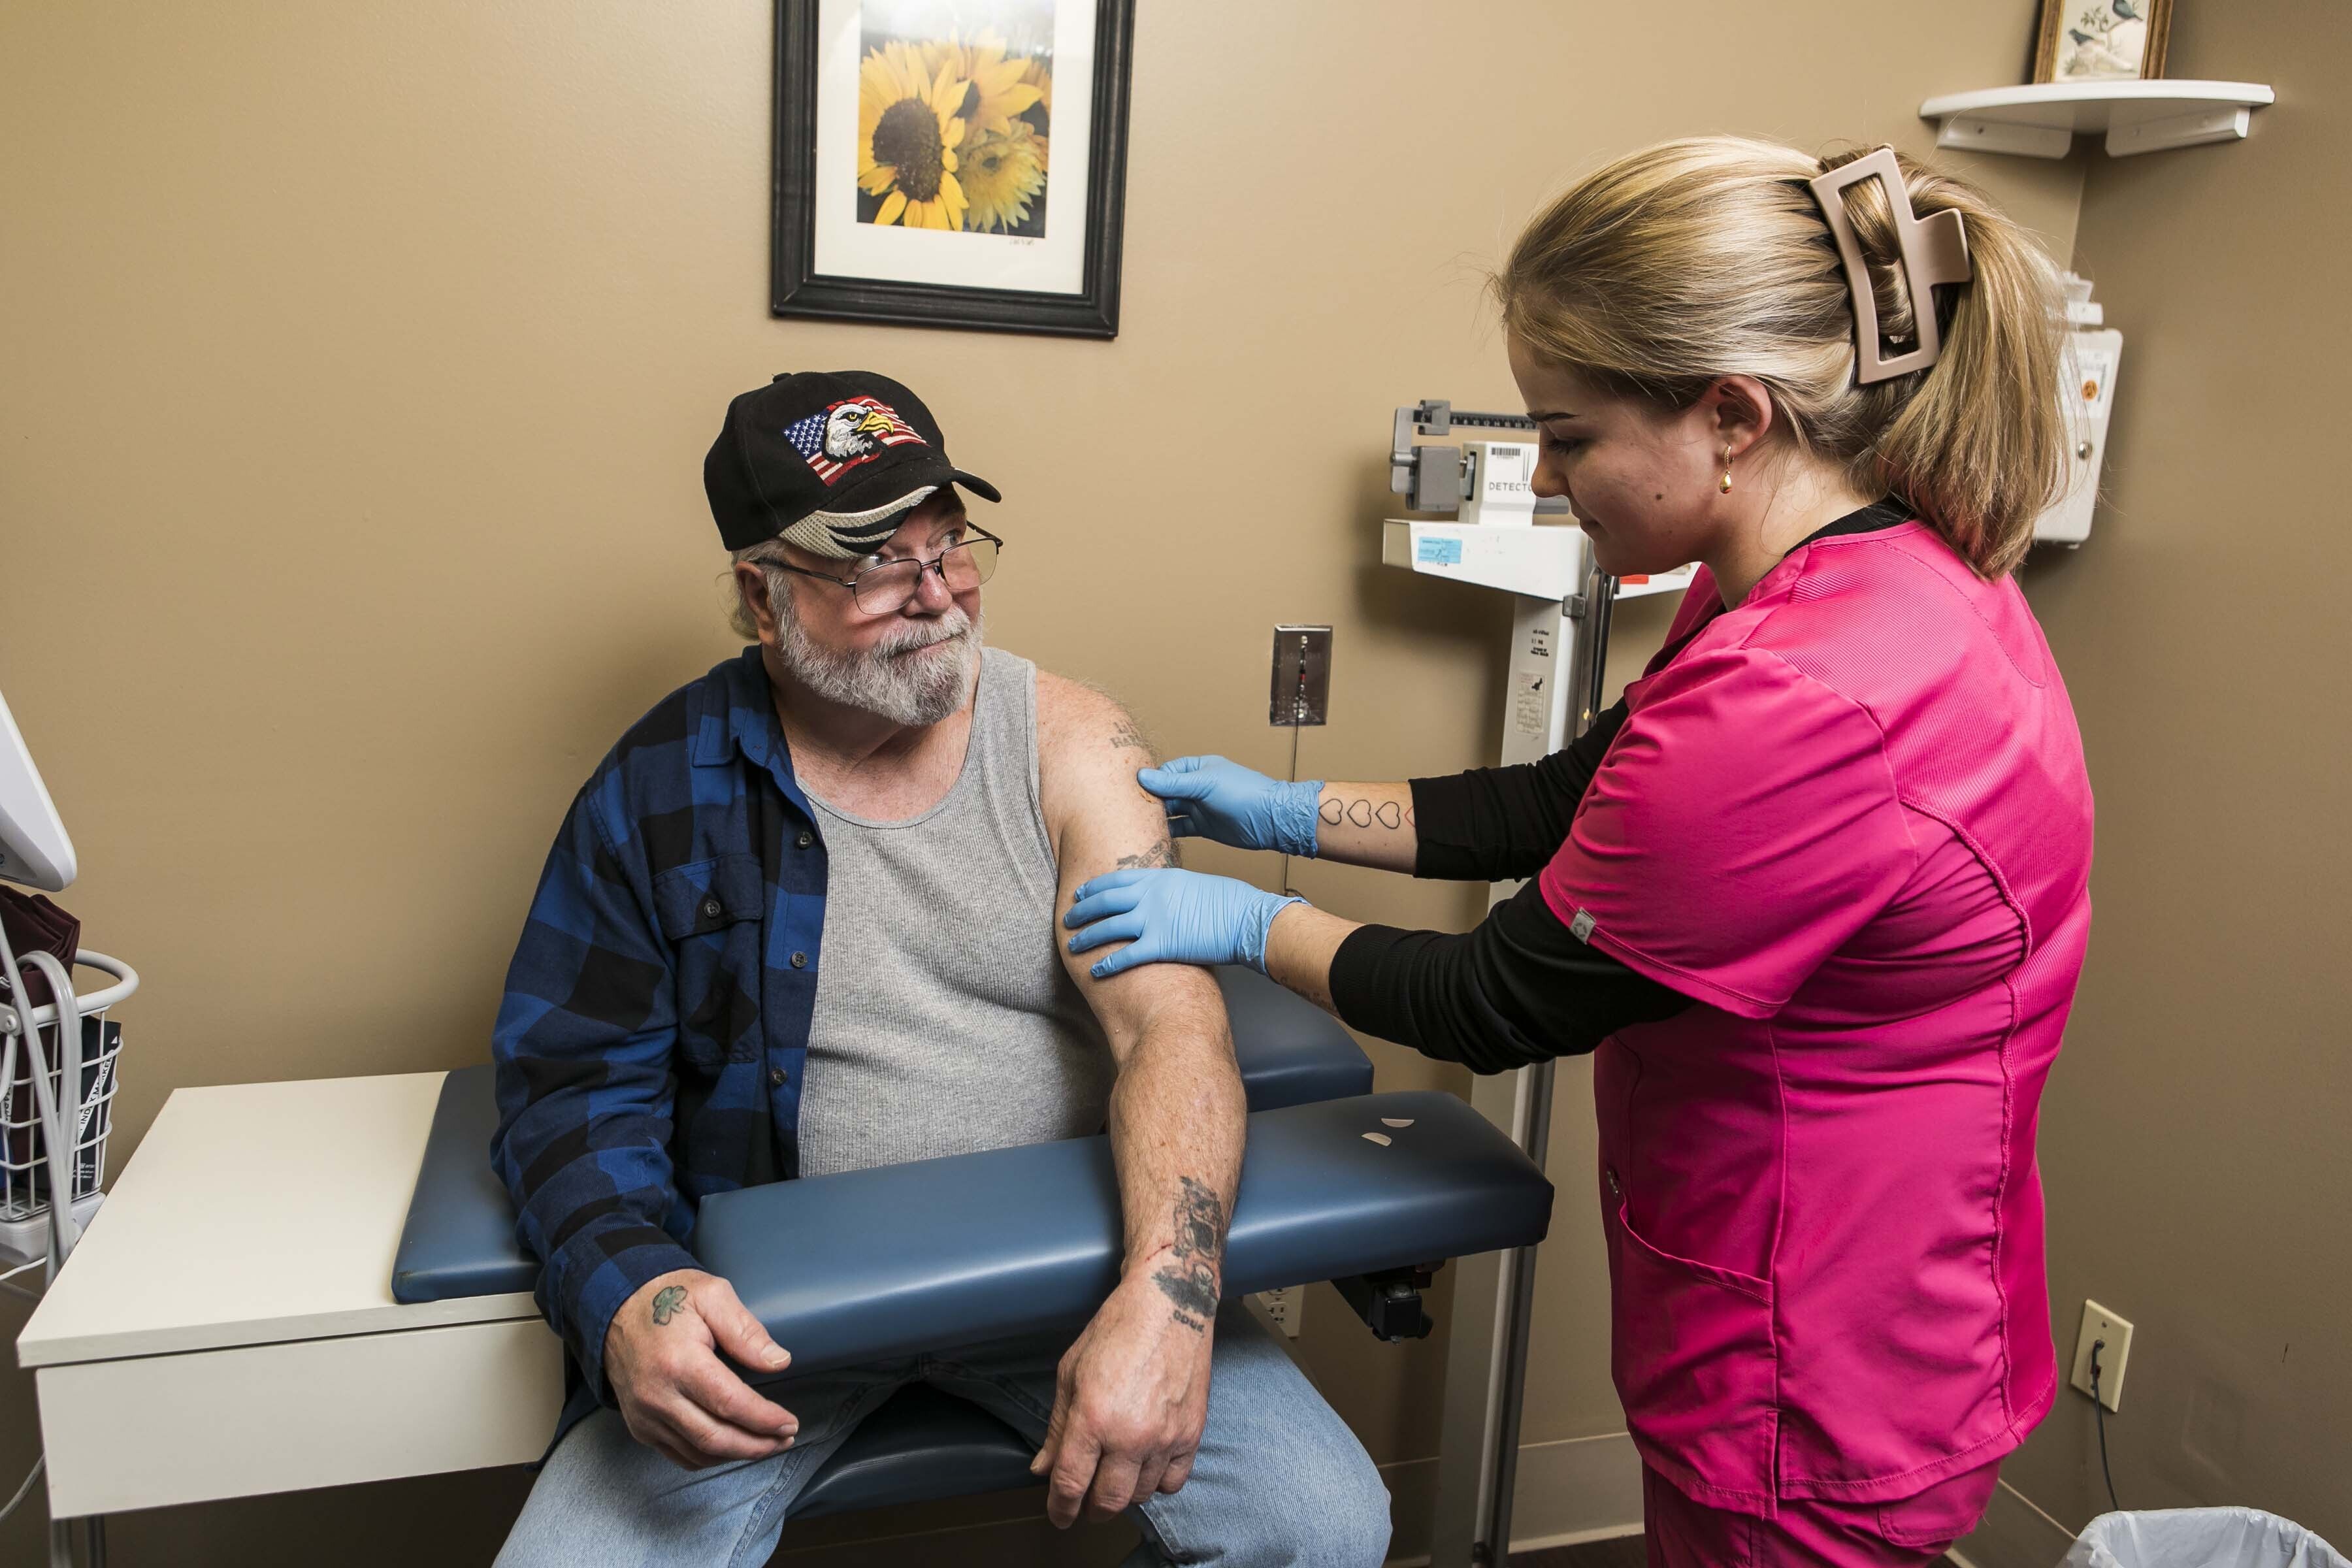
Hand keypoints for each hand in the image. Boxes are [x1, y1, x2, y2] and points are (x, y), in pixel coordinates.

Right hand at [603, 1268, 798, 1469]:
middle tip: (785, 1439)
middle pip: (715, 1438)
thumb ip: (746, 1331)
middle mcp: (658, 1396)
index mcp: (679, 1362)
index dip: (764, 1419)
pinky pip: (679, 1455)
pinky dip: (710, 1457)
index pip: (730, 1404)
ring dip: (737, 1454)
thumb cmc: (667, 1298)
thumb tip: (779, 1362)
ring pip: (698, 1453)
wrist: (616, 1308)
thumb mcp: (712, 1295)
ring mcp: (645, 1416)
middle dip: (757, 1445)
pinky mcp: (639, 1426)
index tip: (790, 1423)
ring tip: (767, 1444)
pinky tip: (732, 1447)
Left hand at [1029, 1269, 1214, 1526]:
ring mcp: (1165, 1437)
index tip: (1058, 1515)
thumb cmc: (1116, 1329)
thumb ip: (1057, 1427)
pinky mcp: (1192, 1433)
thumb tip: (1043, 1468)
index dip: (1060, 1507)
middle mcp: (1131, 1434)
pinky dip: (1157, 1483)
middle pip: (1108, 1501)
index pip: (1070, 1483)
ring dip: (1123, 1494)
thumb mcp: (1071, 1372)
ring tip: (1114, 1477)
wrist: (1170, 1303)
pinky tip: (1146, 1467)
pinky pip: (1174, 1482)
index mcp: (1094, 1418)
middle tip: (1084, 1504)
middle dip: (1090, 1510)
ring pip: (1141, 1495)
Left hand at [1064, 867, 1302, 977]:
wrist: (1246, 919)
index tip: (1080, 893)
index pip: (1117, 879)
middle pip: (1105, 902)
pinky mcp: (1161, 945)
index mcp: (1160, 877)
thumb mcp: (1195, 883)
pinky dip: (1107, 965)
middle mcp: (1151, 896)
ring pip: (1108, 928)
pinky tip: (1095, 971)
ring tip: (1072, 946)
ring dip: (1087, 938)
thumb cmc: (1230, 903)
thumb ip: (1172, 888)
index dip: (1094, 887)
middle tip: (1067, 919)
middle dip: (1082, 911)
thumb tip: (1163, 896)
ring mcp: (1154, 919)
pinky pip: (1125, 956)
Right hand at [1140, 756, 1320, 857]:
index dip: (1149, 781)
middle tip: (1127, 812)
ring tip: (1134, 826)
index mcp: (1197, 769)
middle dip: (1149, 801)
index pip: (1165, 772)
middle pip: (1165, 792)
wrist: (1271, 821)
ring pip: (1171, 812)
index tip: (1130, 791)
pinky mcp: (1203, 827)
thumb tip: (1142, 775)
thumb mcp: (1205, 784)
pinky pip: (1180, 828)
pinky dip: (1167, 832)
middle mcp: (1196, 787)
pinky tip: (1153, 837)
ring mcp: (1200, 807)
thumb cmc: (1243, 794)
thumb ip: (1173, 782)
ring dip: (1156, 818)